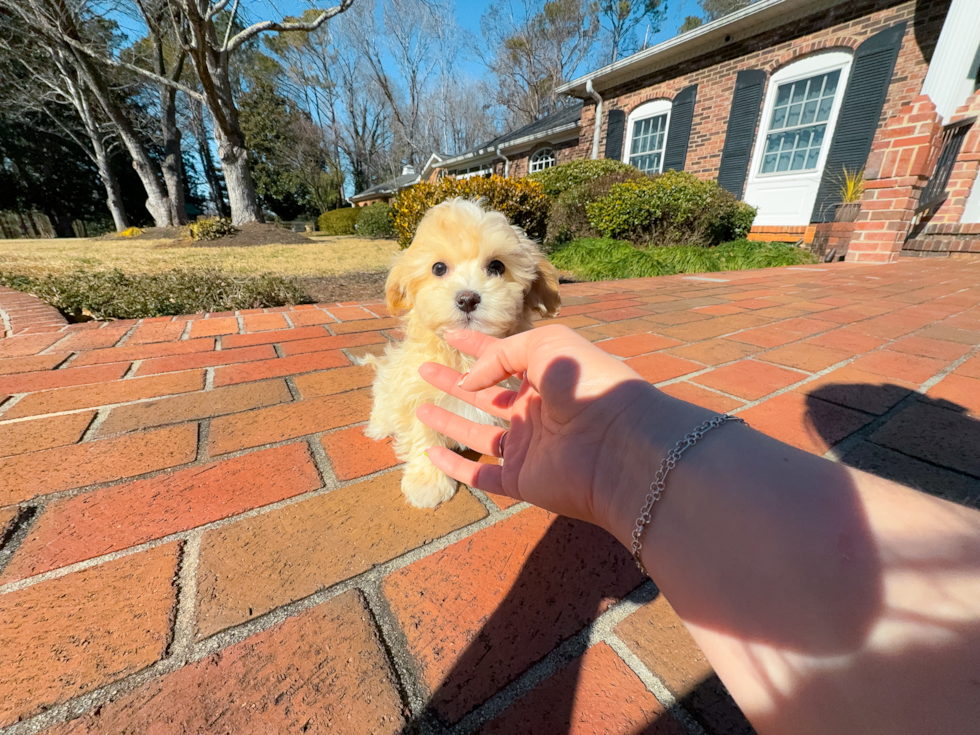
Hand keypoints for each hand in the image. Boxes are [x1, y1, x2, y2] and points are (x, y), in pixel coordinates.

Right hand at [416, 325, 706, 538]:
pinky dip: (455, 466)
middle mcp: (536, 411)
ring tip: (420, 408)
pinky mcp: (521, 479)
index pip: (503, 357)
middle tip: (424, 369)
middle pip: (486, 395)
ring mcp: (528, 447)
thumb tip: (467, 380)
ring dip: (450, 421)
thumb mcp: (545, 344)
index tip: (449, 335)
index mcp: (547, 377)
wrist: (616, 442)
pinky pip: (481, 474)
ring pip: (479, 434)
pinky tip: (431, 453)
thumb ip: (500, 355)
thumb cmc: (588, 382)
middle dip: (456, 381)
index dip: (475, 346)